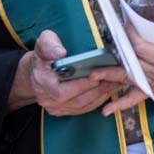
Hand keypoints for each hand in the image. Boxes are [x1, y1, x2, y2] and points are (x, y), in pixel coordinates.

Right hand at [15, 30, 129, 116]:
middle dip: (99, 90)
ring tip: (116, 83)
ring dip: (102, 95)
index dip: (83, 85)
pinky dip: (98, 100)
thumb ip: (49, 45)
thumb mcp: (44, 43)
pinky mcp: (64, 111)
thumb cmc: (43, 56)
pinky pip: (84, 109)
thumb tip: (60, 53)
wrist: (36, 72)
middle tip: (115, 79)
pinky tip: (109, 90)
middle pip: (78, 100)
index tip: (99, 77)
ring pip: (83, 106)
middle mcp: (48, 99)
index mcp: (42, 82)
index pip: (64, 91)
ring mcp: (56, 108)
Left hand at [102, 0, 153, 115]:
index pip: (142, 48)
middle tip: (100, 46)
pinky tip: (107, 110)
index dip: (130, 36)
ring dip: (110, 78)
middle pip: (131, 64)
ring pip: (129, 80)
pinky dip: (121, 104)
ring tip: (92, 77)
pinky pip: (137, 98)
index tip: (124, 25)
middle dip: (115, 54)